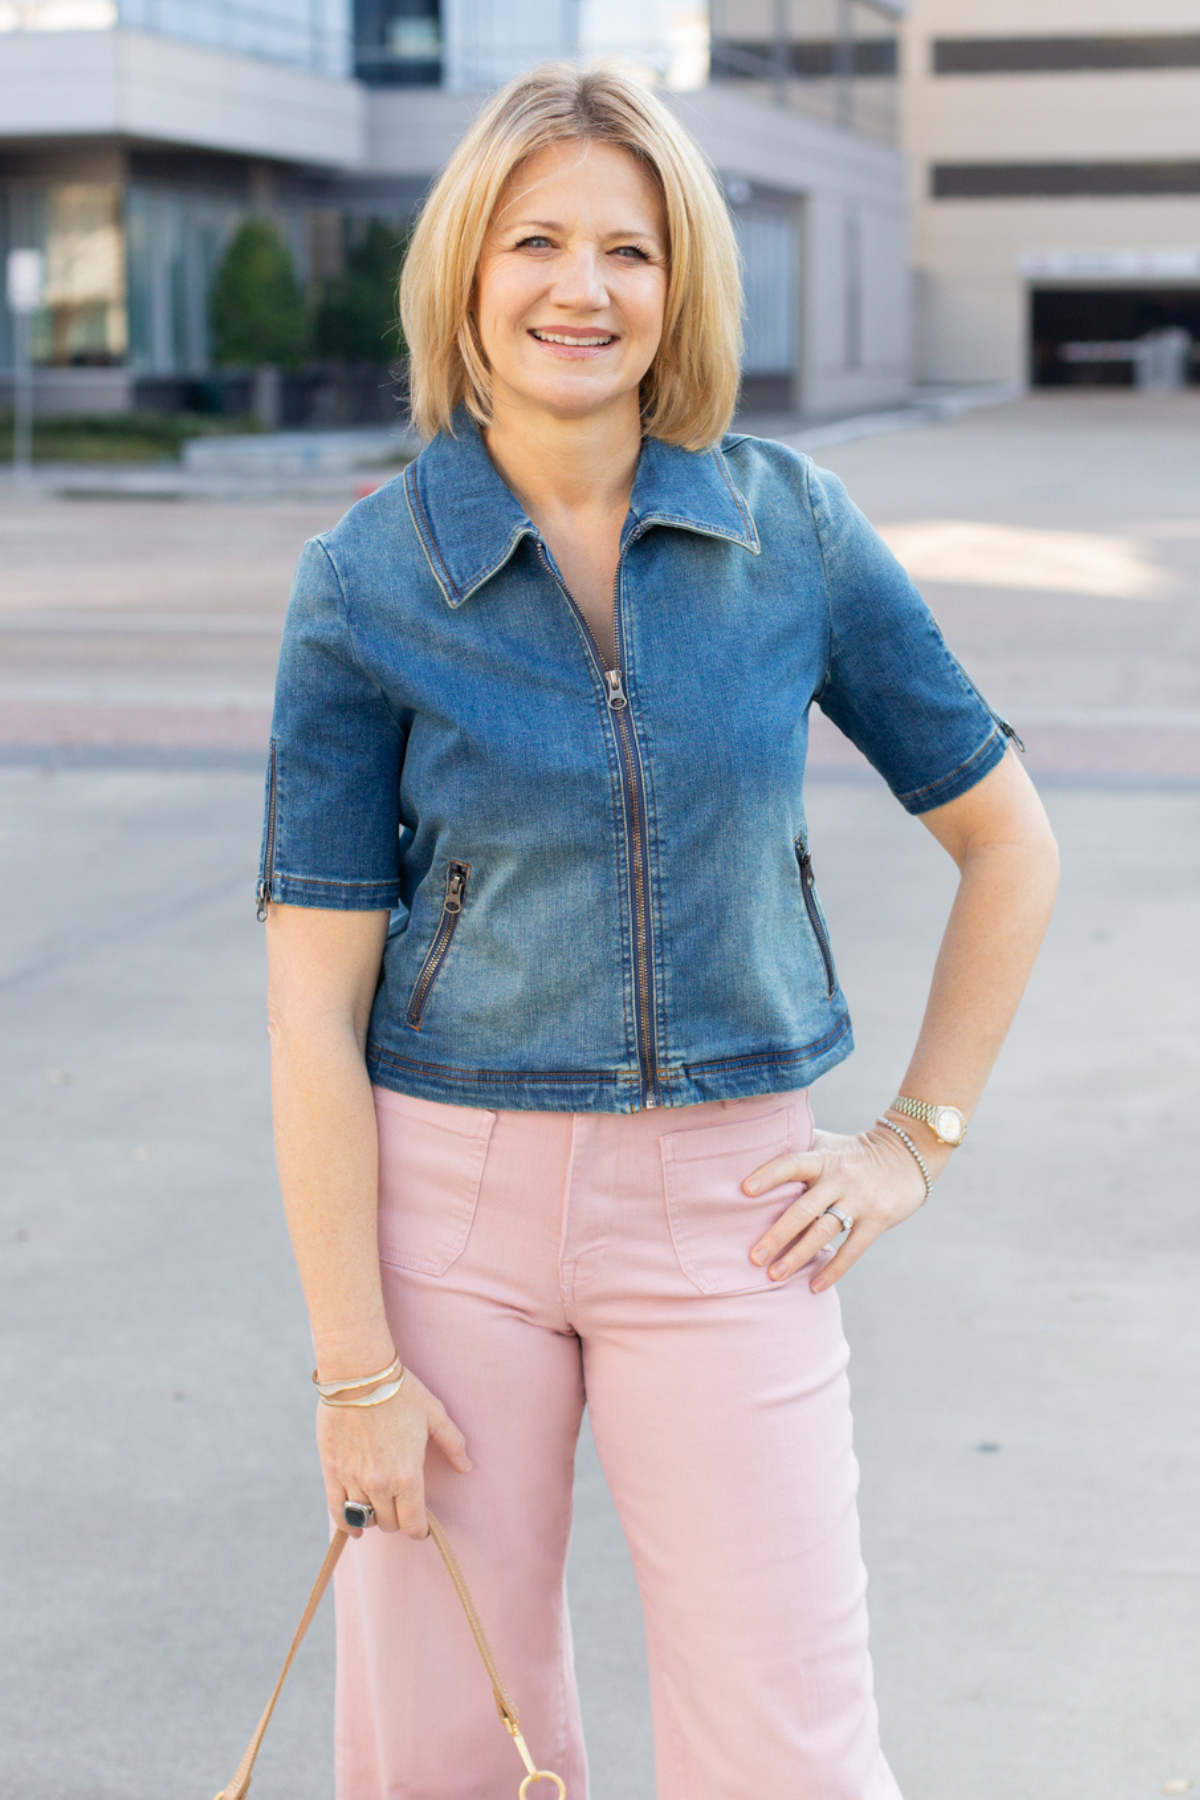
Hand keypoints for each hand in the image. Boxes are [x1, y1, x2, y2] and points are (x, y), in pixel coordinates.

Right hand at [317, 1368, 471, 1538]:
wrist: (360, 1375)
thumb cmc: (401, 1392)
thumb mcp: (434, 1415)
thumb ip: (453, 1444)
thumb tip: (466, 1467)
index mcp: (409, 1475)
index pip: (413, 1523)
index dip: (419, 1530)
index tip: (421, 1528)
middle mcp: (381, 1485)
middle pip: (389, 1523)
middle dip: (398, 1519)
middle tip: (401, 1507)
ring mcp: (354, 1480)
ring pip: (365, 1518)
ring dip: (374, 1517)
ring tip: (379, 1509)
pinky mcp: (332, 1471)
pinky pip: (337, 1510)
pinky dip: (346, 1524)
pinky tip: (354, 1528)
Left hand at [743, 1123, 943, 1292]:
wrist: (909, 1155)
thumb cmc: (854, 1152)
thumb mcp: (828, 1143)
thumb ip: (799, 1149)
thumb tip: (755, 1152)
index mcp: (823, 1158)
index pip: (791, 1164)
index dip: (768, 1175)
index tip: (745, 1191)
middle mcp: (840, 1178)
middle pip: (803, 1209)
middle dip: (776, 1236)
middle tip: (754, 1257)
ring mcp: (860, 1200)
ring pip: (823, 1233)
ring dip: (798, 1256)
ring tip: (775, 1275)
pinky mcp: (877, 1220)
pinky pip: (852, 1250)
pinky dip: (833, 1270)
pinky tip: (814, 1286)